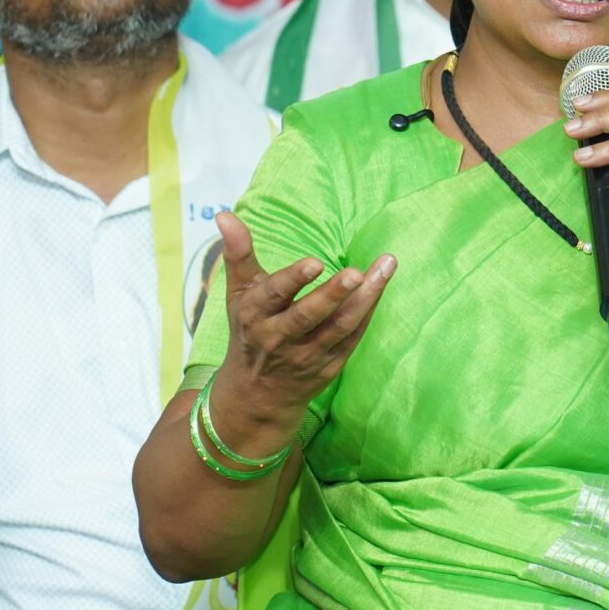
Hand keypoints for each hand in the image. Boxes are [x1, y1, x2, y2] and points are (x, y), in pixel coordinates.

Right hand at [212, 209, 393, 429]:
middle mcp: (279, 338)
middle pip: (308, 316)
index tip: (315, 262)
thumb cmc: (249, 331)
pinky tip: (380, 286)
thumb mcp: (238, 293)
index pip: (274, 295)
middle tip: (357, 272)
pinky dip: (367, 313)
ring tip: (384, 269)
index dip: (293, 280)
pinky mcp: (329, 367)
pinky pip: (352, 338)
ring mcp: (307, 356)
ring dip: (364, 299)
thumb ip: (238, 253)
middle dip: (333, 294)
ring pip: (339, 328)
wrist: (256, 395)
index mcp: (254, 315)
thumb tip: (224, 214)